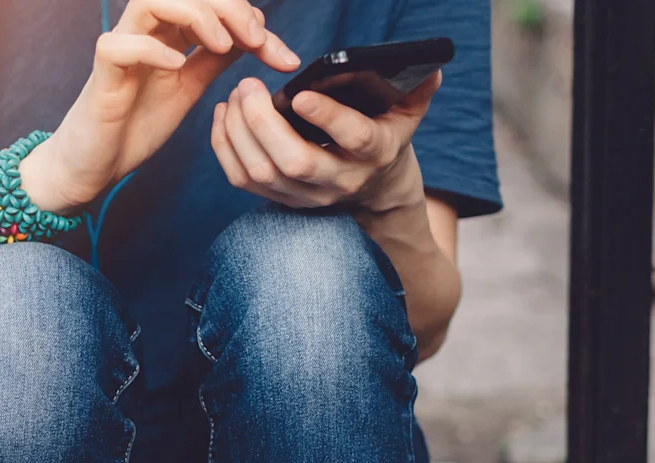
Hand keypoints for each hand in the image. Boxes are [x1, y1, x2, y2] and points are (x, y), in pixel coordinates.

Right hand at [20, 0, 299, 214]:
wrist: (97, 163)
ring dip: (195, 16)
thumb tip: (255, 36)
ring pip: (151, 0)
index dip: (250, 17)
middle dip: (229, 7)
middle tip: (256, 40)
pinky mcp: (102, 73)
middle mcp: (144, 31)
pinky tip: (178, 67)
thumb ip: (215, 57)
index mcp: (167, 31)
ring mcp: (122, 47)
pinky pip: (119, 45)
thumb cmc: (136, 124)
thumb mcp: (189, 86)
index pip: (211, 2)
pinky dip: (152, 50)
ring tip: (222, 45)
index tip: (279, 54)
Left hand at [209, 71, 439, 211]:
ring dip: (238, 133)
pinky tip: (223, 117)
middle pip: (294, 161)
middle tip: (248, 87)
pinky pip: (242, 180)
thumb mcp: (407, 116)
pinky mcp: (281, 201)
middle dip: (263, 123)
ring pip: (262, 172)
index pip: (353, 139)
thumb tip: (431, 70)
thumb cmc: (385, 138)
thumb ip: (416, 92)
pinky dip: (225, 148)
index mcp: (374, 154)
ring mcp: (307, 196)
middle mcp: (339, 180)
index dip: (327, 118)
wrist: (373, 191)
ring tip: (234, 97)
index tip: (300, 96)